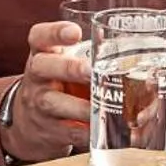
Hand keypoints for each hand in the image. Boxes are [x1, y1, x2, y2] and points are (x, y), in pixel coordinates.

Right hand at [0, 21, 91, 162]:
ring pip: (53, 103)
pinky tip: (103, 130)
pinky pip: (68, 133)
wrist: (29, 121)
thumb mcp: (64, 62)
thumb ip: (88, 53)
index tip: (75, 32)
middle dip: (69, 68)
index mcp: (42, 53)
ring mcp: (39, 104)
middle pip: (43, 67)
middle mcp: (36, 77)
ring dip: (80, 106)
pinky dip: (87, 132)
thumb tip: (135, 51)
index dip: (55, 32)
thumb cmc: (58, 82)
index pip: (40, 36)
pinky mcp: (49, 130)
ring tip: (101, 106)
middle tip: (90, 71)